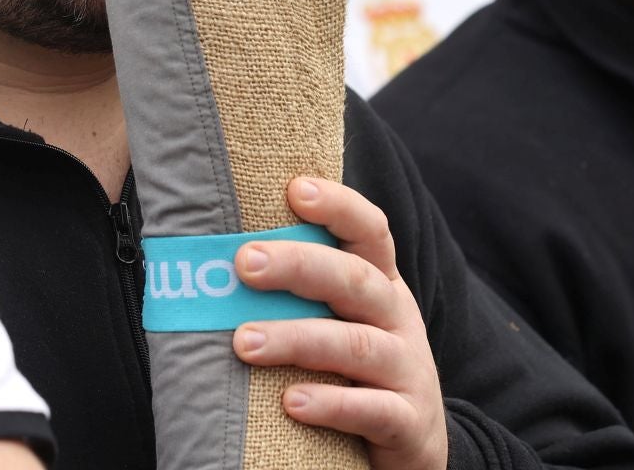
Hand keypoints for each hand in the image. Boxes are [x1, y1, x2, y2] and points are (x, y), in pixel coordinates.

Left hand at [231, 178, 447, 469]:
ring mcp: (408, 370)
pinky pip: (372, 410)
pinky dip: (331, 404)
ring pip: (357, 345)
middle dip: (299, 265)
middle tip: (244, 263)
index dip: (338, 207)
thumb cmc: (357, 369)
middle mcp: (398, 318)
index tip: (296, 189)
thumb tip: (217, 255)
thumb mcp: (342, 319)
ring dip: (297, 339)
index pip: (370, 231)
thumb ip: (301, 290)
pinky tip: (290, 403)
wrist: (416, 443)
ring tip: (244, 342)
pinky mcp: (408, 423)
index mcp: (380, 285)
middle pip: (355, 280)